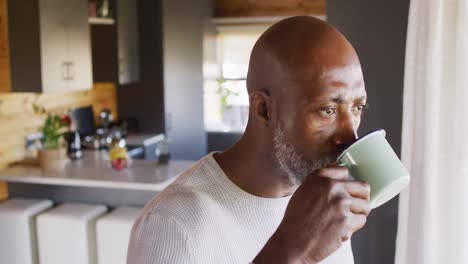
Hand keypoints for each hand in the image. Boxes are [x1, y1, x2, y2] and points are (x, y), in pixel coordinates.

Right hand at [254, 165, 370, 262]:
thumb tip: (343, 172)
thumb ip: (322, 180)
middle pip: (363, 188)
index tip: (345, 190)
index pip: (344, 171)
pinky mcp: (347, 222)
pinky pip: (360, 221)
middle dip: (361, 198)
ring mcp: (341, 204)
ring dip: (357, 214)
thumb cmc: (297, 219)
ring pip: (365, 206)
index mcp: (319, 178)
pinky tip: (339, 229)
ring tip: (344, 220)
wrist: (293, 241)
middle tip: (354, 206)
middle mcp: (331, 188)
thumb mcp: (304, 190)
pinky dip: (353, 227)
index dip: (346, 182)